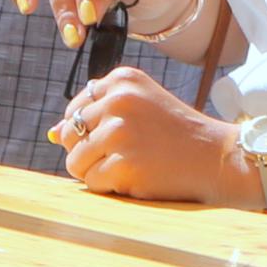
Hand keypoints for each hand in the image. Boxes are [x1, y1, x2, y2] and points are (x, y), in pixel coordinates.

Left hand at [49, 66, 250, 204]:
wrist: (216, 157)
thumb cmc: (174, 134)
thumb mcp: (139, 109)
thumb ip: (95, 115)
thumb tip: (50, 133)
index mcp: (121, 80)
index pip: (74, 111)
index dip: (91, 131)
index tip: (125, 134)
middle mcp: (119, 101)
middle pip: (68, 135)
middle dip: (90, 151)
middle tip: (127, 152)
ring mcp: (120, 133)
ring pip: (75, 161)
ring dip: (96, 171)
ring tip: (131, 164)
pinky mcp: (123, 165)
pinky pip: (91, 182)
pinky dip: (109, 186)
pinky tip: (137, 176)